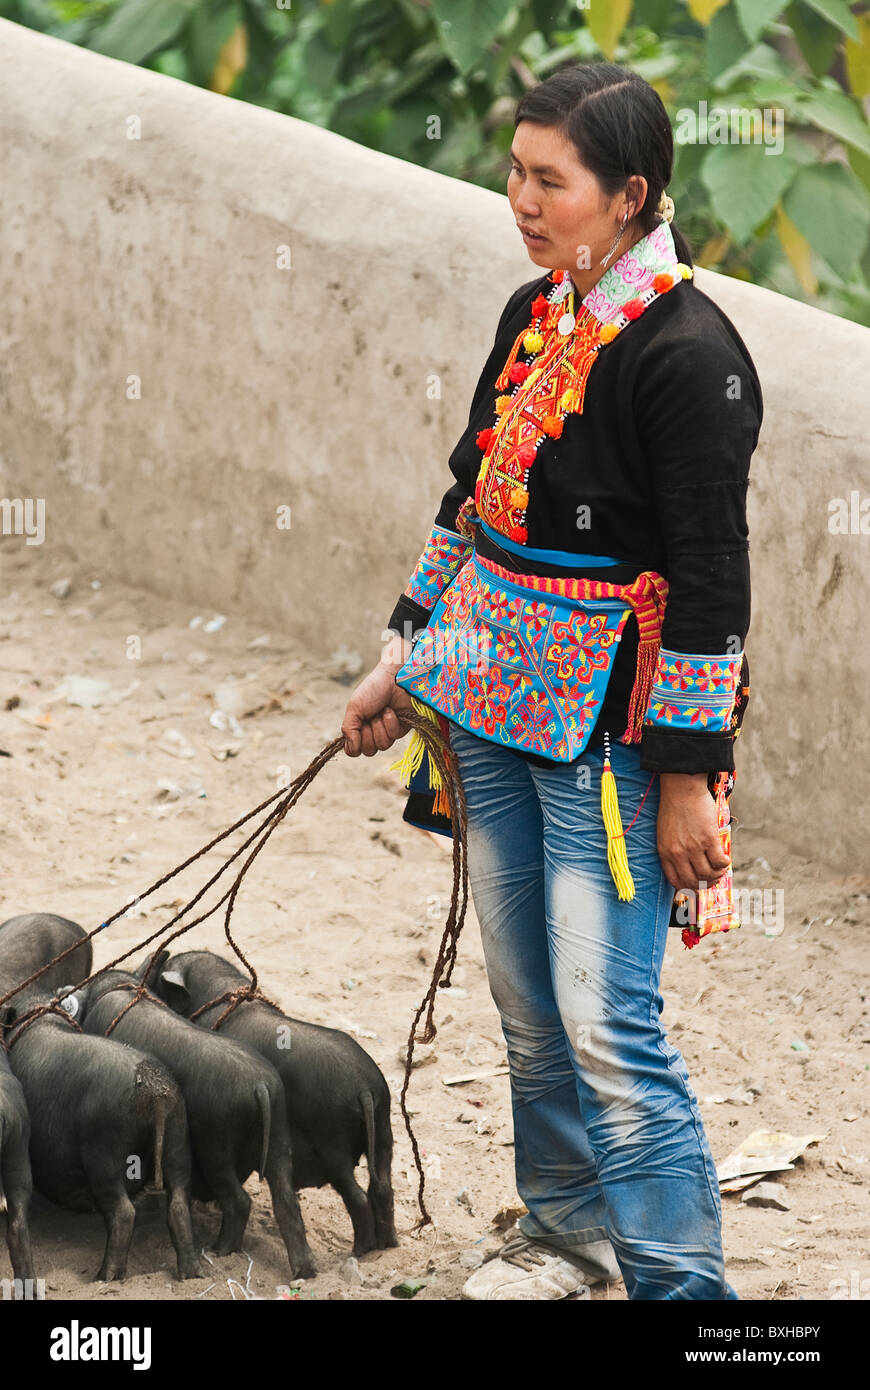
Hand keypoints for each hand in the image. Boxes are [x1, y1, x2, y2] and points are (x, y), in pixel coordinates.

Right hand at [342, 658, 414, 757]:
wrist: (394, 678)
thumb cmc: (373, 690)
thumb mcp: (354, 708)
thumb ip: (349, 730)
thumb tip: (352, 750)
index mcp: (358, 727)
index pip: (353, 750)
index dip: (355, 744)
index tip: (357, 727)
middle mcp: (372, 732)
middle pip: (368, 751)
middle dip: (369, 732)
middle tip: (371, 716)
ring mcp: (387, 732)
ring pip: (382, 746)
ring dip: (380, 726)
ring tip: (382, 711)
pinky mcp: (402, 729)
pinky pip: (394, 737)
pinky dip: (391, 722)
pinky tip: (392, 711)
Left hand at [656, 772, 729, 890]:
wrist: (681, 787)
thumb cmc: (674, 807)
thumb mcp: (665, 832)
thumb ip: (672, 848)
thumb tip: (686, 863)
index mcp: (665, 852)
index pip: (675, 881)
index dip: (688, 887)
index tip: (696, 886)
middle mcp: (678, 853)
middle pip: (693, 881)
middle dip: (705, 884)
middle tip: (713, 879)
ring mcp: (693, 847)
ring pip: (708, 874)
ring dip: (717, 875)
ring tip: (720, 869)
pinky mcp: (708, 839)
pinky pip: (719, 862)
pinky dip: (725, 864)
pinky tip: (726, 859)